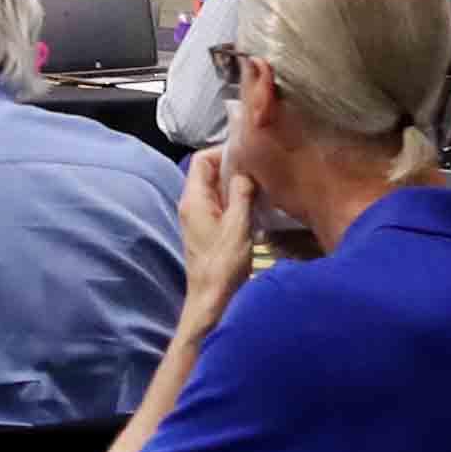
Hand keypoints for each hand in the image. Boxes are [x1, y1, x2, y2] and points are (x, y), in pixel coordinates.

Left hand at [173, 148, 261, 317]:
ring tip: (259, 186)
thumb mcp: (238, 225)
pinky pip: (219, 204)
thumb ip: (242, 194)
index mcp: (194, 199)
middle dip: (233, 167)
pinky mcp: (206, 229)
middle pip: (208, 172)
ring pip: (215, 189)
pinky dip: (234, 200)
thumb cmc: (223, 264)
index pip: (202, 160)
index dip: (223, 152)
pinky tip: (253, 206)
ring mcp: (197, 218)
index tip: (247, 156)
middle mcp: (191, 205)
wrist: (211, 299)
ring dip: (236, 185)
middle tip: (258, 170)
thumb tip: (245, 172)